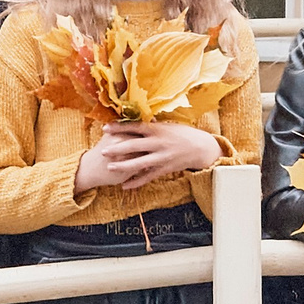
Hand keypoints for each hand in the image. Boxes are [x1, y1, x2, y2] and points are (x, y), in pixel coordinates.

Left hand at [88, 121, 223, 191]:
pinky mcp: (165, 169)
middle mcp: (158, 143)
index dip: (120, 127)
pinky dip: (136, 182)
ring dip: (123, 166)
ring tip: (110, 167)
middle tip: (103, 150)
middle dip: (117, 148)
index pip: (135, 127)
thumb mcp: (168, 126)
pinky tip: (125, 185)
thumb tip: (138, 117)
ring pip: (139, 163)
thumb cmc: (183, 134)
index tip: (106, 128)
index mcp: (157, 130)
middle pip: (134, 146)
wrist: (201, 148)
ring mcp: (161, 157)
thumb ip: (152, 125)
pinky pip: (148, 177)